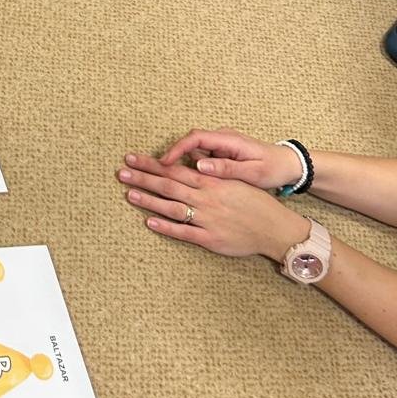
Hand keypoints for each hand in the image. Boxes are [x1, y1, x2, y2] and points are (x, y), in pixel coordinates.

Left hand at [118, 152, 309, 260]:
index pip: (175, 170)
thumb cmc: (255, 202)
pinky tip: (149, 222)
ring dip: (149, 200)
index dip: (151, 164)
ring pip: (172, 208)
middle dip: (143, 178)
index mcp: (211, 182)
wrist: (274, 228)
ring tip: (129, 194)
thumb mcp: (234, 180)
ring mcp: (207, 219)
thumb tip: (190, 162)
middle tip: (121, 172)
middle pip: (168, 186)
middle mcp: (206, 198)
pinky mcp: (210, 239)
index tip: (132, 158)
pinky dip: (166, 227)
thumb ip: (211, 173)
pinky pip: (184, 232)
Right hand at [158, 129, 303, 191]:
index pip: (196, 138)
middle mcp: (223, 139)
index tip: (165, 163)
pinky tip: (186, 181)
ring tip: (165, 177)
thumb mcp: (253, 172)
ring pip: (194, 152)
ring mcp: (222, 146)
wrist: (289, 164)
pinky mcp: (222, 154)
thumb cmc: (274, 168)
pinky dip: (192, 168)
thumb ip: (226, 168)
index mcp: (229, 140)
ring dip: (181, 163)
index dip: (177, 149)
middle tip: (155, 168)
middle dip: (172, 155)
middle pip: (190, 143)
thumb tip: (200, 166)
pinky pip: (202, 158)